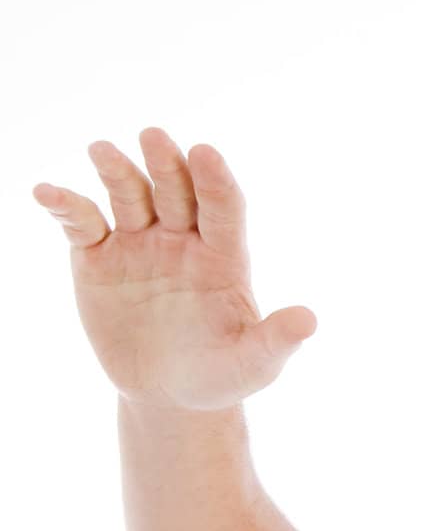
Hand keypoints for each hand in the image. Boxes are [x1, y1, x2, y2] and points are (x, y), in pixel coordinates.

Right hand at [33, 127, 316, 409]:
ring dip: (117, 171)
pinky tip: (47, 192)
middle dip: (167, 164)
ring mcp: (139, 245)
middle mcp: (183, 241)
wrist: (169, 394)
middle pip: (176, 192)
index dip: (215, 181)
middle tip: (154, 136)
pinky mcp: (99, 258)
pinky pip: (82, 224)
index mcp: (224, 257)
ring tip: (102, 150)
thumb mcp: (253, 363)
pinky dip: (66, 206)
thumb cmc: (220, 375)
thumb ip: (276, 340)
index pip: (223, 208)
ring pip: (130, 196)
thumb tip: (310, 320)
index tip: (206, 153)